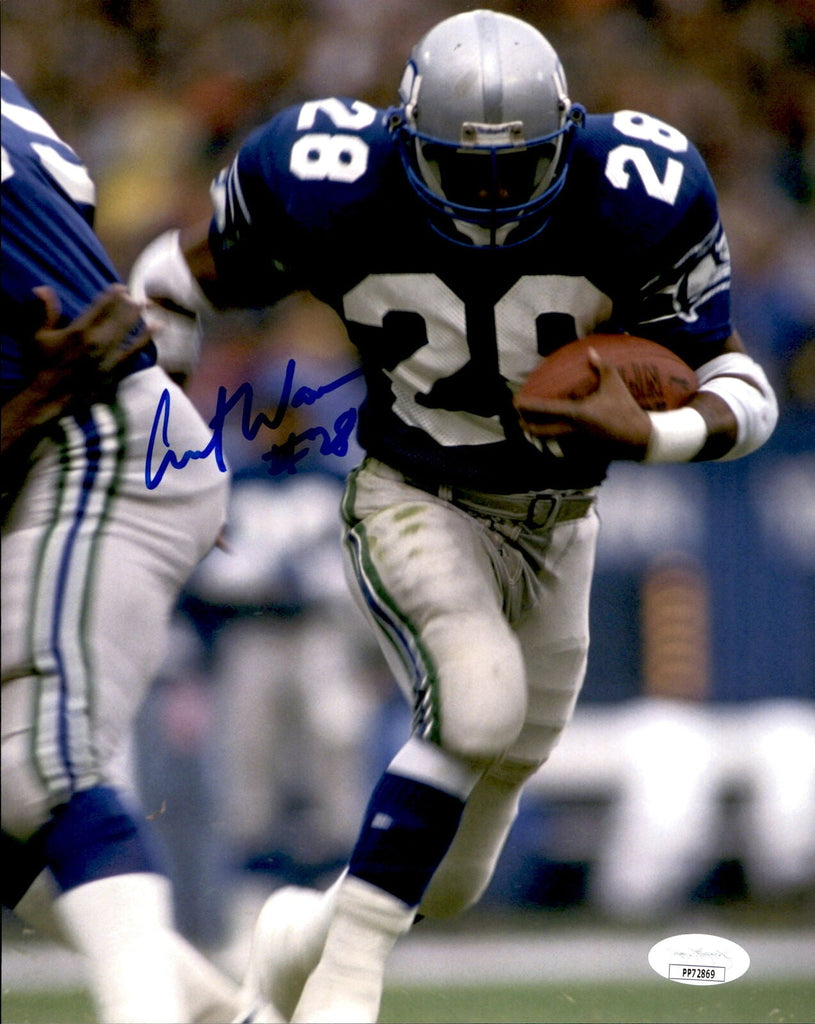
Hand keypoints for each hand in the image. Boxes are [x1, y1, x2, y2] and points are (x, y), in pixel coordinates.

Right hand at [2, 285, 149, 457]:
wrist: (51, 397)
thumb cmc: (43, 365)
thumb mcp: (39, 336)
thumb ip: (44, 312)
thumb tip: (42, 288)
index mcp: (79, 331)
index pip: (101, 306)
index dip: (113, 295)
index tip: (121, 288)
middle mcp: (97, 342)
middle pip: (119, 317)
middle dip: (130, 303)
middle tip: (138, 295)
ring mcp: (108, 357)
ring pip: (128, 331)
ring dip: (139, 316)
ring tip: (149, 305)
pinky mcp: (115, 370)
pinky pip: (134, 352)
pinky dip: (146, 339)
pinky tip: (156, 328)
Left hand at [516, 347, 651, 458]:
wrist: (640, 438)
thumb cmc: (626, 409)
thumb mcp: (615, 384)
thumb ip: (601, 366)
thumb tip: (590, 352)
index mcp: (577, 413)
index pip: (545, 410)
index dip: (527, 406)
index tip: (515, 402)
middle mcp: (572, 430)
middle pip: (540, 431)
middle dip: (526, 426)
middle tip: (519, 420)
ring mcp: (577, 444)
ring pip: (550, 442)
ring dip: (540, 436)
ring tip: (532, 429)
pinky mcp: (584, 452)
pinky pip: (563, 448)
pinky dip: (555, 443)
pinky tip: (554, 438)